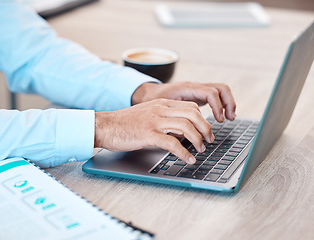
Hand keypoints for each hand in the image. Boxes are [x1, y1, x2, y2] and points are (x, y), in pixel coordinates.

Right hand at [94, 99, 213, 163]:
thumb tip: (181, 131)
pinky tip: (188, 159)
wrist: (104, 125)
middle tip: (209, 140)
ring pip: (186, 127)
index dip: (203, 119)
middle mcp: (160, 109)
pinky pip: (172, 143)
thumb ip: (164, 118)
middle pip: (193, 114)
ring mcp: (154, 121)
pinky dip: (184, 153)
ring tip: (200, 150)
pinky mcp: (148, 134)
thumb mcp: (147, 114)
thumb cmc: (124, 123)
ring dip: (198, 140)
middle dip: (206, 128)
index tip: (206, 130)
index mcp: (161, 104)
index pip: (191, 107)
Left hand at [131, 82, 235, 122]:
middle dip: (229, 103)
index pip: (210, 92)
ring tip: (230, 118)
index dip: (217, 106)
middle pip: (221, 88)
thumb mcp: (161, 107)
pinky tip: (222, 117)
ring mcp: (198, 90)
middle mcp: (195, 86)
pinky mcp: (198, 95)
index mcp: (187, 88)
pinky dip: (222, 105)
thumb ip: (172, 117)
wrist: (148, 93)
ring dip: (228, 104)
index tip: (219, 120)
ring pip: (221, 91)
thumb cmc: (152, 100)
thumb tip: (182, 133)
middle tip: (229, 118)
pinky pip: (216, 96)